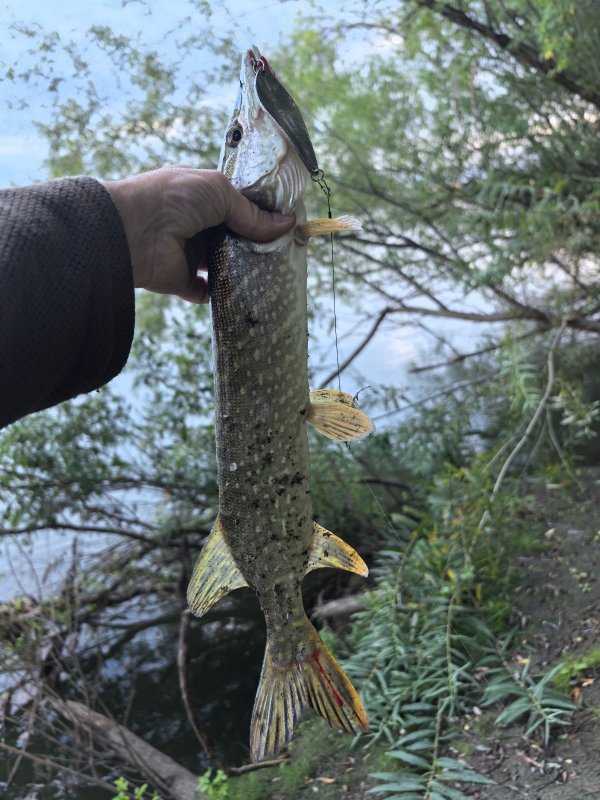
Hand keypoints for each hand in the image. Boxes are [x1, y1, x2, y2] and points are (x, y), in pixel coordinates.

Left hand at [102, 166, 294, 302]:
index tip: (285, 224)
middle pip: (233, 236)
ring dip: (243, 268)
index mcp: (200, 197)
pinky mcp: (182, 280)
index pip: (236, 206)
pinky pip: (206, 290)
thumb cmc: (172, 197)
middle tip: (285, 252)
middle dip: (256, 244)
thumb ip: (250, 212)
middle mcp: (195, 224)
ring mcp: (188, 253)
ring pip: (223, 264)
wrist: (132, 230)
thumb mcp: (218, 192)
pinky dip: (221, 294)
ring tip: (273, 273)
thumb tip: (285, 224)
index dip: (260, 215)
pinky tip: (244, 293)